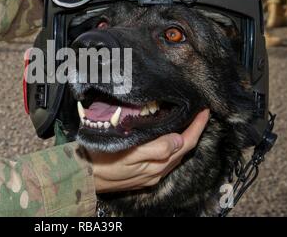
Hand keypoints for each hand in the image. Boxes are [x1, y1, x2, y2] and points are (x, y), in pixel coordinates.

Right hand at [89, 109, 209, 192]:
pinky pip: (163, 159)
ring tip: (187, 122)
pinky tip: (167, 137)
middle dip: (193, 132)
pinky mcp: (141, 174)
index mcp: (155, 165)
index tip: (204, 111)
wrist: (82, 176)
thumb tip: (178, 139)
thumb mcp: (126, 153)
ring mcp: (149, 174)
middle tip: (198, 113)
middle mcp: (156, 171)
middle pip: (182, 150)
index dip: (196, 128)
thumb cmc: (101, 161)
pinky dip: (170, 146)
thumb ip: (154, 148)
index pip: (184, 144)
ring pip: (174, 155)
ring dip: (184, 139)